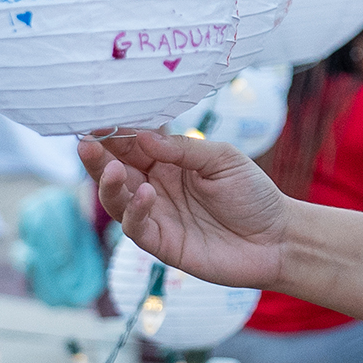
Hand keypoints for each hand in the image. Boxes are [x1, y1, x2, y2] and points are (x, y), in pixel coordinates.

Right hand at [79, 131, 290, 289]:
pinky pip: (137, 227)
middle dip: (99, 157)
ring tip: (112, 169)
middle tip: (85, 143)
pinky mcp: (162, 243)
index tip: (97, 119)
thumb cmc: (253, 194)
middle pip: (117, 169)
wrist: (277, 239)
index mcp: (169, 161)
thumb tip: (143, 135)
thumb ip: (184, 148)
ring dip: (110, 184)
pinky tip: (145, 195)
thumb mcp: (223, 159)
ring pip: (118, 200)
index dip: (116, 132)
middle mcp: (156, 185)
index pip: (134, 143)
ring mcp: (157, 215)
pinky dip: (135, 211)